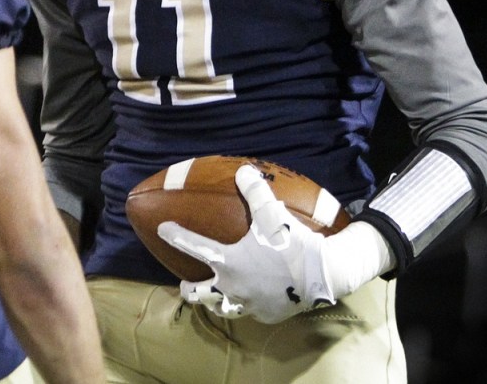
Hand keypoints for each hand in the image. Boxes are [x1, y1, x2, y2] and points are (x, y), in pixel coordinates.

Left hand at [157, 164, 335, 323]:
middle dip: (189, 289)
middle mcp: (233, 287)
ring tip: (212, 298)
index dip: (176, 235)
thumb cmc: (292, 242)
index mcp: (228, 261)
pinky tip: (251, 300)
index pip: (193, 245)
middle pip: (200, 293)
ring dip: (213, 303)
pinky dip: (246, 306)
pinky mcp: (266, 316)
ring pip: (222, 309)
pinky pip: (250, 312)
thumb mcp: (271, 213)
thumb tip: (243, 170)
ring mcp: (249, 305)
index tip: (162, 229)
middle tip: (185, 283)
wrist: (324, 274)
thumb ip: (255, 191)